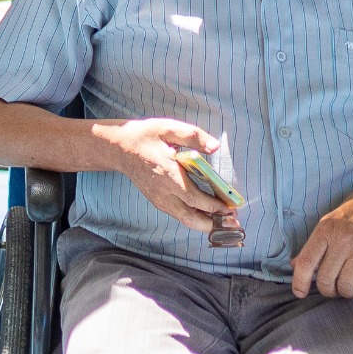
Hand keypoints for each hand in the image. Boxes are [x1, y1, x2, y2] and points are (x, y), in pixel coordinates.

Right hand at [90, 116, 236, 232]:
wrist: (119, 148)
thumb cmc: (145, 136)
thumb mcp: (168, 128)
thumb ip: (192, 136)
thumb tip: (214, 147)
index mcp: (167, 175)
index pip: (193, 197)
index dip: (213, 205)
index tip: (231, 207)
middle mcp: (162, 192)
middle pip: (190, 217)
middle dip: (213, 223)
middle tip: (233, 225)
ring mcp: (159, 199)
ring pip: (185, 219)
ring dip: (206, 224)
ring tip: (226, 224)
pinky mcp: (158, 200)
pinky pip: (179, 214)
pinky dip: (195, 218)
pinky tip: (209, 216)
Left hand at [290, 163, 352, 297]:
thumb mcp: (333, 218)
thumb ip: (317, 242)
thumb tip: (296, 264)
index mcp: (326, 228)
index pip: (307, 262)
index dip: (299, 282)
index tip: (299, 293)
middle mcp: (343, 240)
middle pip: (326, 280)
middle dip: (328, 290)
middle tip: (332, 288)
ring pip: (347, 286)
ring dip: (346, 291)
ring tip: (348, 284)